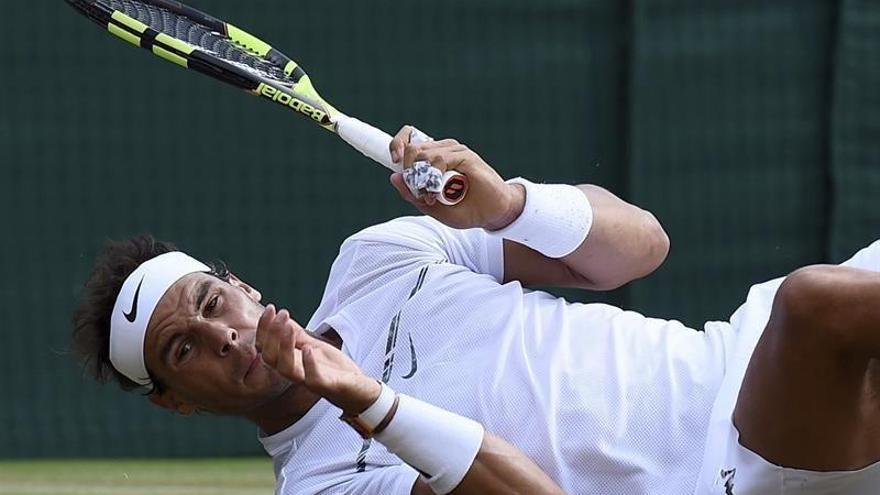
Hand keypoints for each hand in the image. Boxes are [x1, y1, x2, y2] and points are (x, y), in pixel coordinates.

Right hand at [255, 304, 380, 414]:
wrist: (357, 389)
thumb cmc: (333, 369)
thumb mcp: (315, 346)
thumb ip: (298, 335)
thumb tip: (283, 317)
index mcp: (290, 362)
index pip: (266, 347)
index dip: (264, 328)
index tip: (271, 308)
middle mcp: (295, 372)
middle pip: (270, 358)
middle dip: (272, 334)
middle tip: (283, 314)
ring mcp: (309, 380)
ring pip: (286, 369)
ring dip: (285, 346)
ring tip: (289, 327)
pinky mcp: (327, 386)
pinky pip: (313, 380)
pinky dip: (309, 364)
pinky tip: (309, 348)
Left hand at [389, 126, 524, 230]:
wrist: (491, 214)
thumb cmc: (464, 210)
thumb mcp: (431, 207)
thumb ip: (412, 195)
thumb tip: (394, 176)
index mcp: (432, 158)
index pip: (409, 138)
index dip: (397, 144)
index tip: (394, 161)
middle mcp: (442, 150)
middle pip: (412, 147)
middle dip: (408, 170)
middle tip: (418, 191)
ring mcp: (454, 151)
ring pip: (424, 153)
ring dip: (421, 178)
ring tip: (430, 196)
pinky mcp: (465, 156)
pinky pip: (441, 159)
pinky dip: (434, 176)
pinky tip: (437, 190)